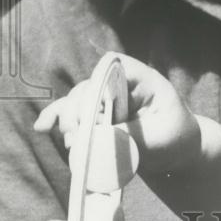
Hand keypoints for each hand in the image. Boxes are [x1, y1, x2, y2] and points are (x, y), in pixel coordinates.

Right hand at [34, 53, 199, 172]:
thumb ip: (130, 135)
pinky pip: (73, 117)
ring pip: (76, 102)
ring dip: (67, 120)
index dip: (95, 82)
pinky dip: (57, 121)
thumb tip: (99, 139)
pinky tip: (43, 127)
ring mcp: (105, 102)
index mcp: (139, 79)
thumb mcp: (160, 136)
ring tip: (70, 141)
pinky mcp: (96, 121)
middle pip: (88, 86)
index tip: (90, 110)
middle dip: (76, 109)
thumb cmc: (175, 137)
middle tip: (75, 135)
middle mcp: (118, 86)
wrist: (177, 155)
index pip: (112, 65)